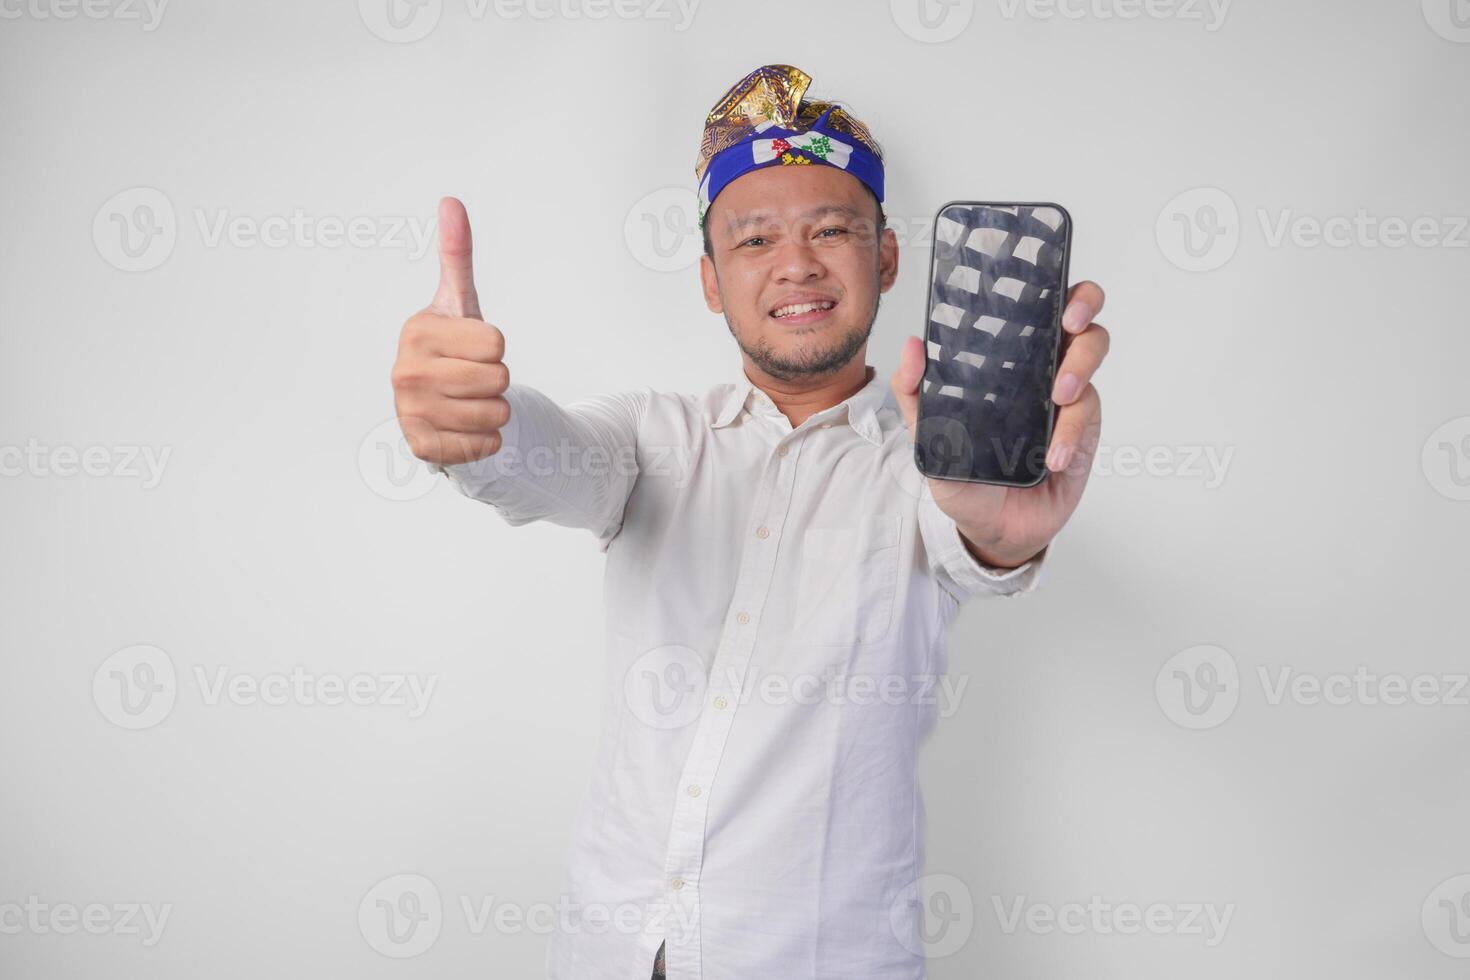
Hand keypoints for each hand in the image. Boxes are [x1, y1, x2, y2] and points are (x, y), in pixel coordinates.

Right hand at [391, 197, 511, 465]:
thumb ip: (457, 255)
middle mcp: (406, 373)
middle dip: (497, 380)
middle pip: (499, 379)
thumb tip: (451, 201)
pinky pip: (486, 445)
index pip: (497, 343)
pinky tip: (464, 426)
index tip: (471, 347)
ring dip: (493, 411)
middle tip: (472, 377)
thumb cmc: (451, 349)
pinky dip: (486, 440)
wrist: (434, 403)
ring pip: (497, 414)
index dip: (494, 347)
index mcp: (417, 332)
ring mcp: (412, 413)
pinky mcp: (424, 448)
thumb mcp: (458, 303)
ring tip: (468, 401)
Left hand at [891, 281, 1108, 567]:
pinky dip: (1073, 431)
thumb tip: (912, 347)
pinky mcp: (1084, 426)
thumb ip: (915, 395)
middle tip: (1068, 324)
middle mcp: (1038, 366)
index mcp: (1002, 358)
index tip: (1039, 281)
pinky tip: (1054, 455)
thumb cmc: (963, 476)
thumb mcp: (928, 437)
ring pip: (1093, 350)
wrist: (992, 529)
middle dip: (1081, 304)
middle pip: (1077, 313)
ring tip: (1059, 395)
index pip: (1028, 306)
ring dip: (1081, 365)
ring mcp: (1065, 393)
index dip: (1043, 283)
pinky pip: (1089, 412)